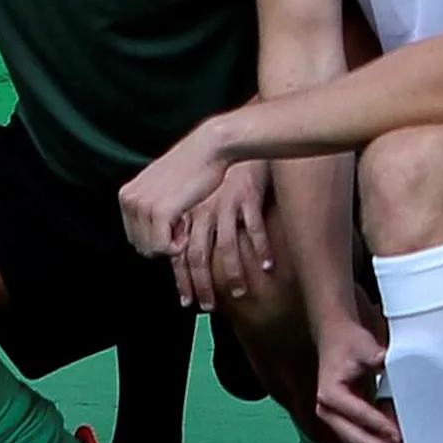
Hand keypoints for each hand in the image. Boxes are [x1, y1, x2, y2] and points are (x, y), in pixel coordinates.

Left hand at [117, 128, 229, 262]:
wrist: (210, 148)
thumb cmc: (194, 168)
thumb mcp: (161, 187)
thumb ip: (149, 208)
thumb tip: (149, 242)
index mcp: (126, 195)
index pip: (134, 237)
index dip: (158, 237)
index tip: (175, 221)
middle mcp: (129, 200)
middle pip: (141, 246)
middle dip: (164, 242)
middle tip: (182, 223)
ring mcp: (142, 205)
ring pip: (151, 250)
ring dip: (172, 244)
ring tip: (185, 221)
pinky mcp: (159, 211)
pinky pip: (164, 248)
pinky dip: (178, 246)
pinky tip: (187, 227)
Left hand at [171, 158, 273, 310]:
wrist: (230, 135)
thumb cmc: (212, 169)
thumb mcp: (188, 193)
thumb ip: (182, 220)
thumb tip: (175, 250)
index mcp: (185, 211)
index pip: (176, 253)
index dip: (180, 280)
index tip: (185, 301)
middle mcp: (202, 210)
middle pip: (197, 255)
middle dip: (202, 285)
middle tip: (207, 307)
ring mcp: (225, 204)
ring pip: (226, 247)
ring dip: (232, 274)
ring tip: (238, 293)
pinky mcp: (247, 196)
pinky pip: (254, 229)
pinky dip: (261, 249)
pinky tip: (267, 265)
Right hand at [311, 310, 403, 442]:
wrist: (336, 339)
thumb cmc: (349, 343)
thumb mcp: (364, 347)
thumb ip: (379, 359)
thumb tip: (401, 367)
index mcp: (330, 395)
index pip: (359, 415)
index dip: (381, 427)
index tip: (399, 435)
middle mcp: (328, 412)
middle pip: (356, 440)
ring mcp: (335, 421)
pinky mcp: (344, 424)